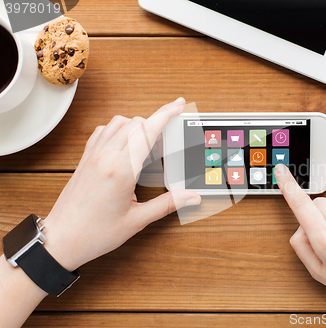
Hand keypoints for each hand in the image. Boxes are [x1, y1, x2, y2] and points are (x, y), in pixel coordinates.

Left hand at [42, 98, 200, 271]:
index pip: (148, 131)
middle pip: (135, 122)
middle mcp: (105, 157)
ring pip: (118, 122)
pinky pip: (102, 131)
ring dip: (136, 125)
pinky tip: (124, 143)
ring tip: (148, 141)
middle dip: (156, 122)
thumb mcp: (137, 220)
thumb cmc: (95, 233)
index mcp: (121, 170)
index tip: (178, 105)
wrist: (62, 239)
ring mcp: (93, 156)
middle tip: (169, 137)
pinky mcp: (85, 159)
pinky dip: (118, 130)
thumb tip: (191, 196)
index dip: (166, 114)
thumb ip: (168, 204)